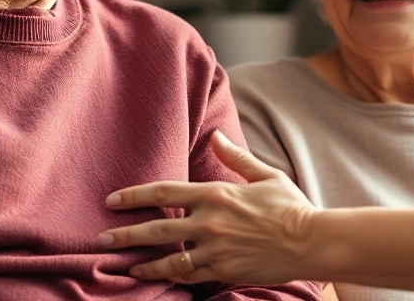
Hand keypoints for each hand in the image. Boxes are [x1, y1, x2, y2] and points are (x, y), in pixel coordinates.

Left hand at [100, 130, 320, 283]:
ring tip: (123, 264)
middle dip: (126, 233)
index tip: (112, 200)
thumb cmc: (290, 206)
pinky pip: (187, 276)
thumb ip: (235, 158)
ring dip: (142, 262)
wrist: (311, 241)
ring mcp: (214, 249)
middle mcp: (210, 221)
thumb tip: (215, 136)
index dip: (134, 196)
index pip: (164, 192)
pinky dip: (168, 276)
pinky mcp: (223, 270)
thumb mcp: (264, 175)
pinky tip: (155, 276)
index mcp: (217, 193)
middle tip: (102, 236)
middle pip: (157, 228)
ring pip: (167, 258)